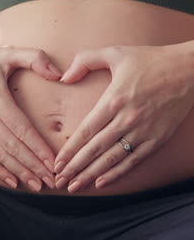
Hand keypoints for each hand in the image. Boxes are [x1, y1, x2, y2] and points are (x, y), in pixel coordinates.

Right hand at [0, 42, 61, 190]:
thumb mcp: (8, 52)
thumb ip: (35, 58)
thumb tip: (58, 73)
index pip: (21, 129)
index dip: (38, 148)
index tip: (53, 162)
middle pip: (12, 148)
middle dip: (33, 166)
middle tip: (52, 180)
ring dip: (19, 172)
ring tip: (37, 185)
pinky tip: (12, 181)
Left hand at [54, 43, 193, 191]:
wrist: (189, 69)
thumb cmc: (150, 60)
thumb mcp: (115, 52)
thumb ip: (85, 61)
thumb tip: (64, 78)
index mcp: (114, 99)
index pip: (86, 131)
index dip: (70, 150)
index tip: (57, 163)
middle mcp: (127, 119)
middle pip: (95, 149)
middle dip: (75, 168)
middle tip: (60, 181)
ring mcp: (143, 131)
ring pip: (112, 159)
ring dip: (91, 174)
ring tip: (75, 187)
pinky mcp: (157, 138)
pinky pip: (134, 161)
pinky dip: (117, 173)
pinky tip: (102, 182)